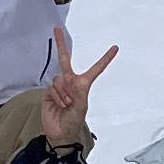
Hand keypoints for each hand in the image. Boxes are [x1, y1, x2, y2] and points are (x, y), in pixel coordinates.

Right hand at [38, 29, 116, 147]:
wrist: (60, 134)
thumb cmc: (74, 122)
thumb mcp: (81, 107)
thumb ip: (77, 92)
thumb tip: (68, 81)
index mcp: (82, 85)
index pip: (95, 69)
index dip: (105, 59)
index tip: (115, 48)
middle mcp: (69, 82)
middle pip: (65, 59)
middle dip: (60, 44)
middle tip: (57, 29)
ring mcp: (58, 87)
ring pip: (59, 80)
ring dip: (63, 94)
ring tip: (66, 105)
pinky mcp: (48, 92)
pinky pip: (52, 88)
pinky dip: (57, 97)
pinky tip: (59, 105)